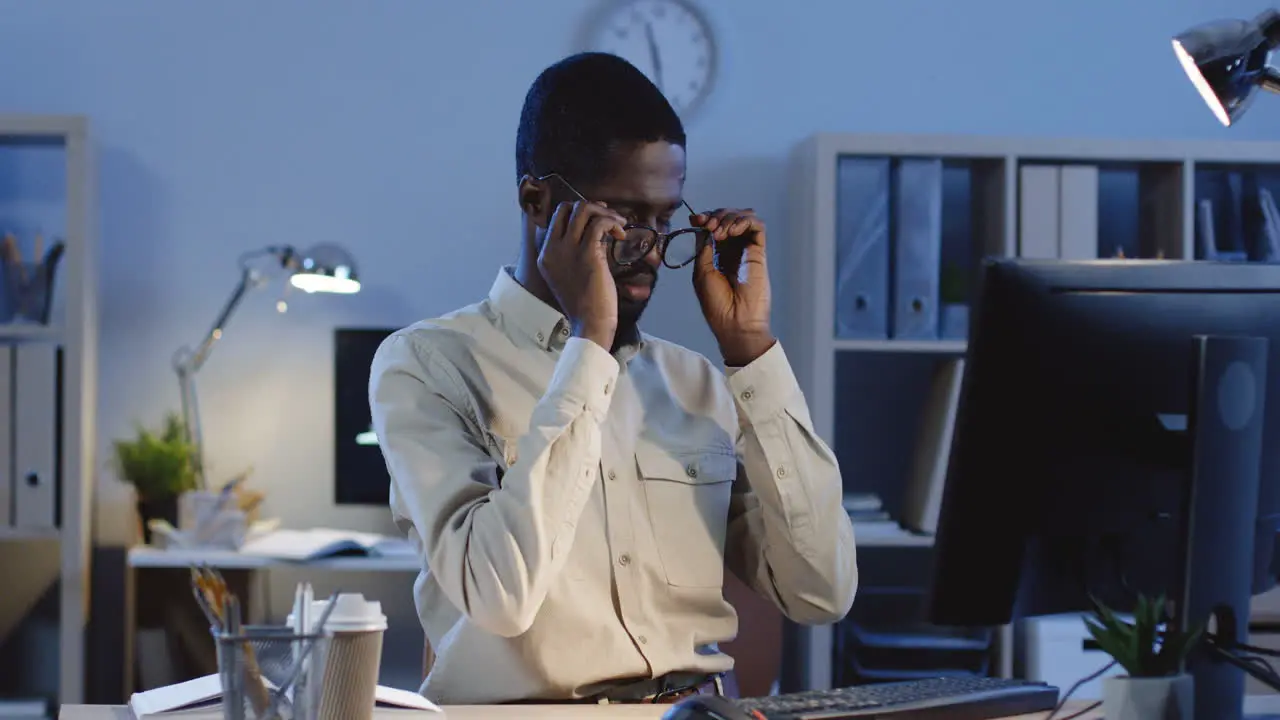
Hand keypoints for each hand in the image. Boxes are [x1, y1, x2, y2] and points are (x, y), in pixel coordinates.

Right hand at [537, 200, 626, 349]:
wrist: (590, 323)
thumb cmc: (585, 303)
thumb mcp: (569, 275)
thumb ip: (572, 254)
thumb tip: (593, 231)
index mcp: (545, 254)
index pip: (556, 218)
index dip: (578, 213)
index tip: (597, 220)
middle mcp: (552, 249)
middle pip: (566, 208)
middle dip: (591, 207)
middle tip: (608, 218)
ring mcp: (568, 249)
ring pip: (583, 209)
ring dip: (605, 212)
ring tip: (618, 224)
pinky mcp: (587, 253)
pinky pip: (599, 223)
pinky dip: (613, 223)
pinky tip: (621, 234)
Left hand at [691, 208, 776, 365]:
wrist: (735, 322)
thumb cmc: (716, 304)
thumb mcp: (701, 272)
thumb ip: (704, 247)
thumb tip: (705, 227)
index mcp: (716, 254)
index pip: (713, 225)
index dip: (706, 217)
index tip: (696, 219)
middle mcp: (733, 248)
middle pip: (728, 217)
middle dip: (716, 215)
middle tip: (709, 226)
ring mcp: (747, 249)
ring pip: (743, 217)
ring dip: (729, 217)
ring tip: (720, 232)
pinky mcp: (759, 252)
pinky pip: (757, 227)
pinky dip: (744, 221)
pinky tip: (731, 231)